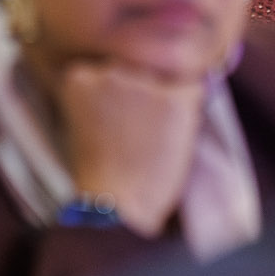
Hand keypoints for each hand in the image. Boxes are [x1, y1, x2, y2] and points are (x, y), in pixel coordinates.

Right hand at [50, 60, 204, 236]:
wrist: (116, 205)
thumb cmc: (100, 173)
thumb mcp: (88, 122)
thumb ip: (106, 95)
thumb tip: (147, 78)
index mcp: (80, 76)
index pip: (111, 71)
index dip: (120, 99)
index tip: (115, 125)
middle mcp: (109, 70)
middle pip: (139, 72)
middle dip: (144, 97)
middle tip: (135, 136)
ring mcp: (143, 83)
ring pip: (166, 82)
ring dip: (167, 105)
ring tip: (153, 142)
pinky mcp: (175, 99)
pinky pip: (194, 93)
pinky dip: (190, 114)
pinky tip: (172, 140)